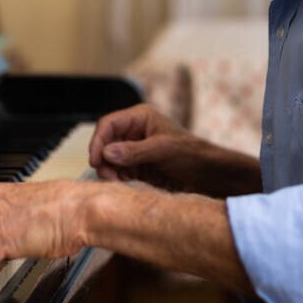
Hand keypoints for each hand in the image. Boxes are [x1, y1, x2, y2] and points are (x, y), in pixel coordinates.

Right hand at [88, 103, 210, 190]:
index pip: (109, 124)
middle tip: (106, 176)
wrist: (207, 174)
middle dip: (103, 159)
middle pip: (105, 142)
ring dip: (109, 171)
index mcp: (139, 118)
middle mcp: (134, 132)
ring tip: (116, 183)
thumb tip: (106, 152)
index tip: (95, 160)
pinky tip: (122, 185)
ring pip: (109, 159)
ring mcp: (134, 149)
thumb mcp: (163, 150)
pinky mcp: (137, 166)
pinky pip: (118, 171)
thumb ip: (134, 151)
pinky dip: (117, 178)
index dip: (98, 141)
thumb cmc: (190, 154)